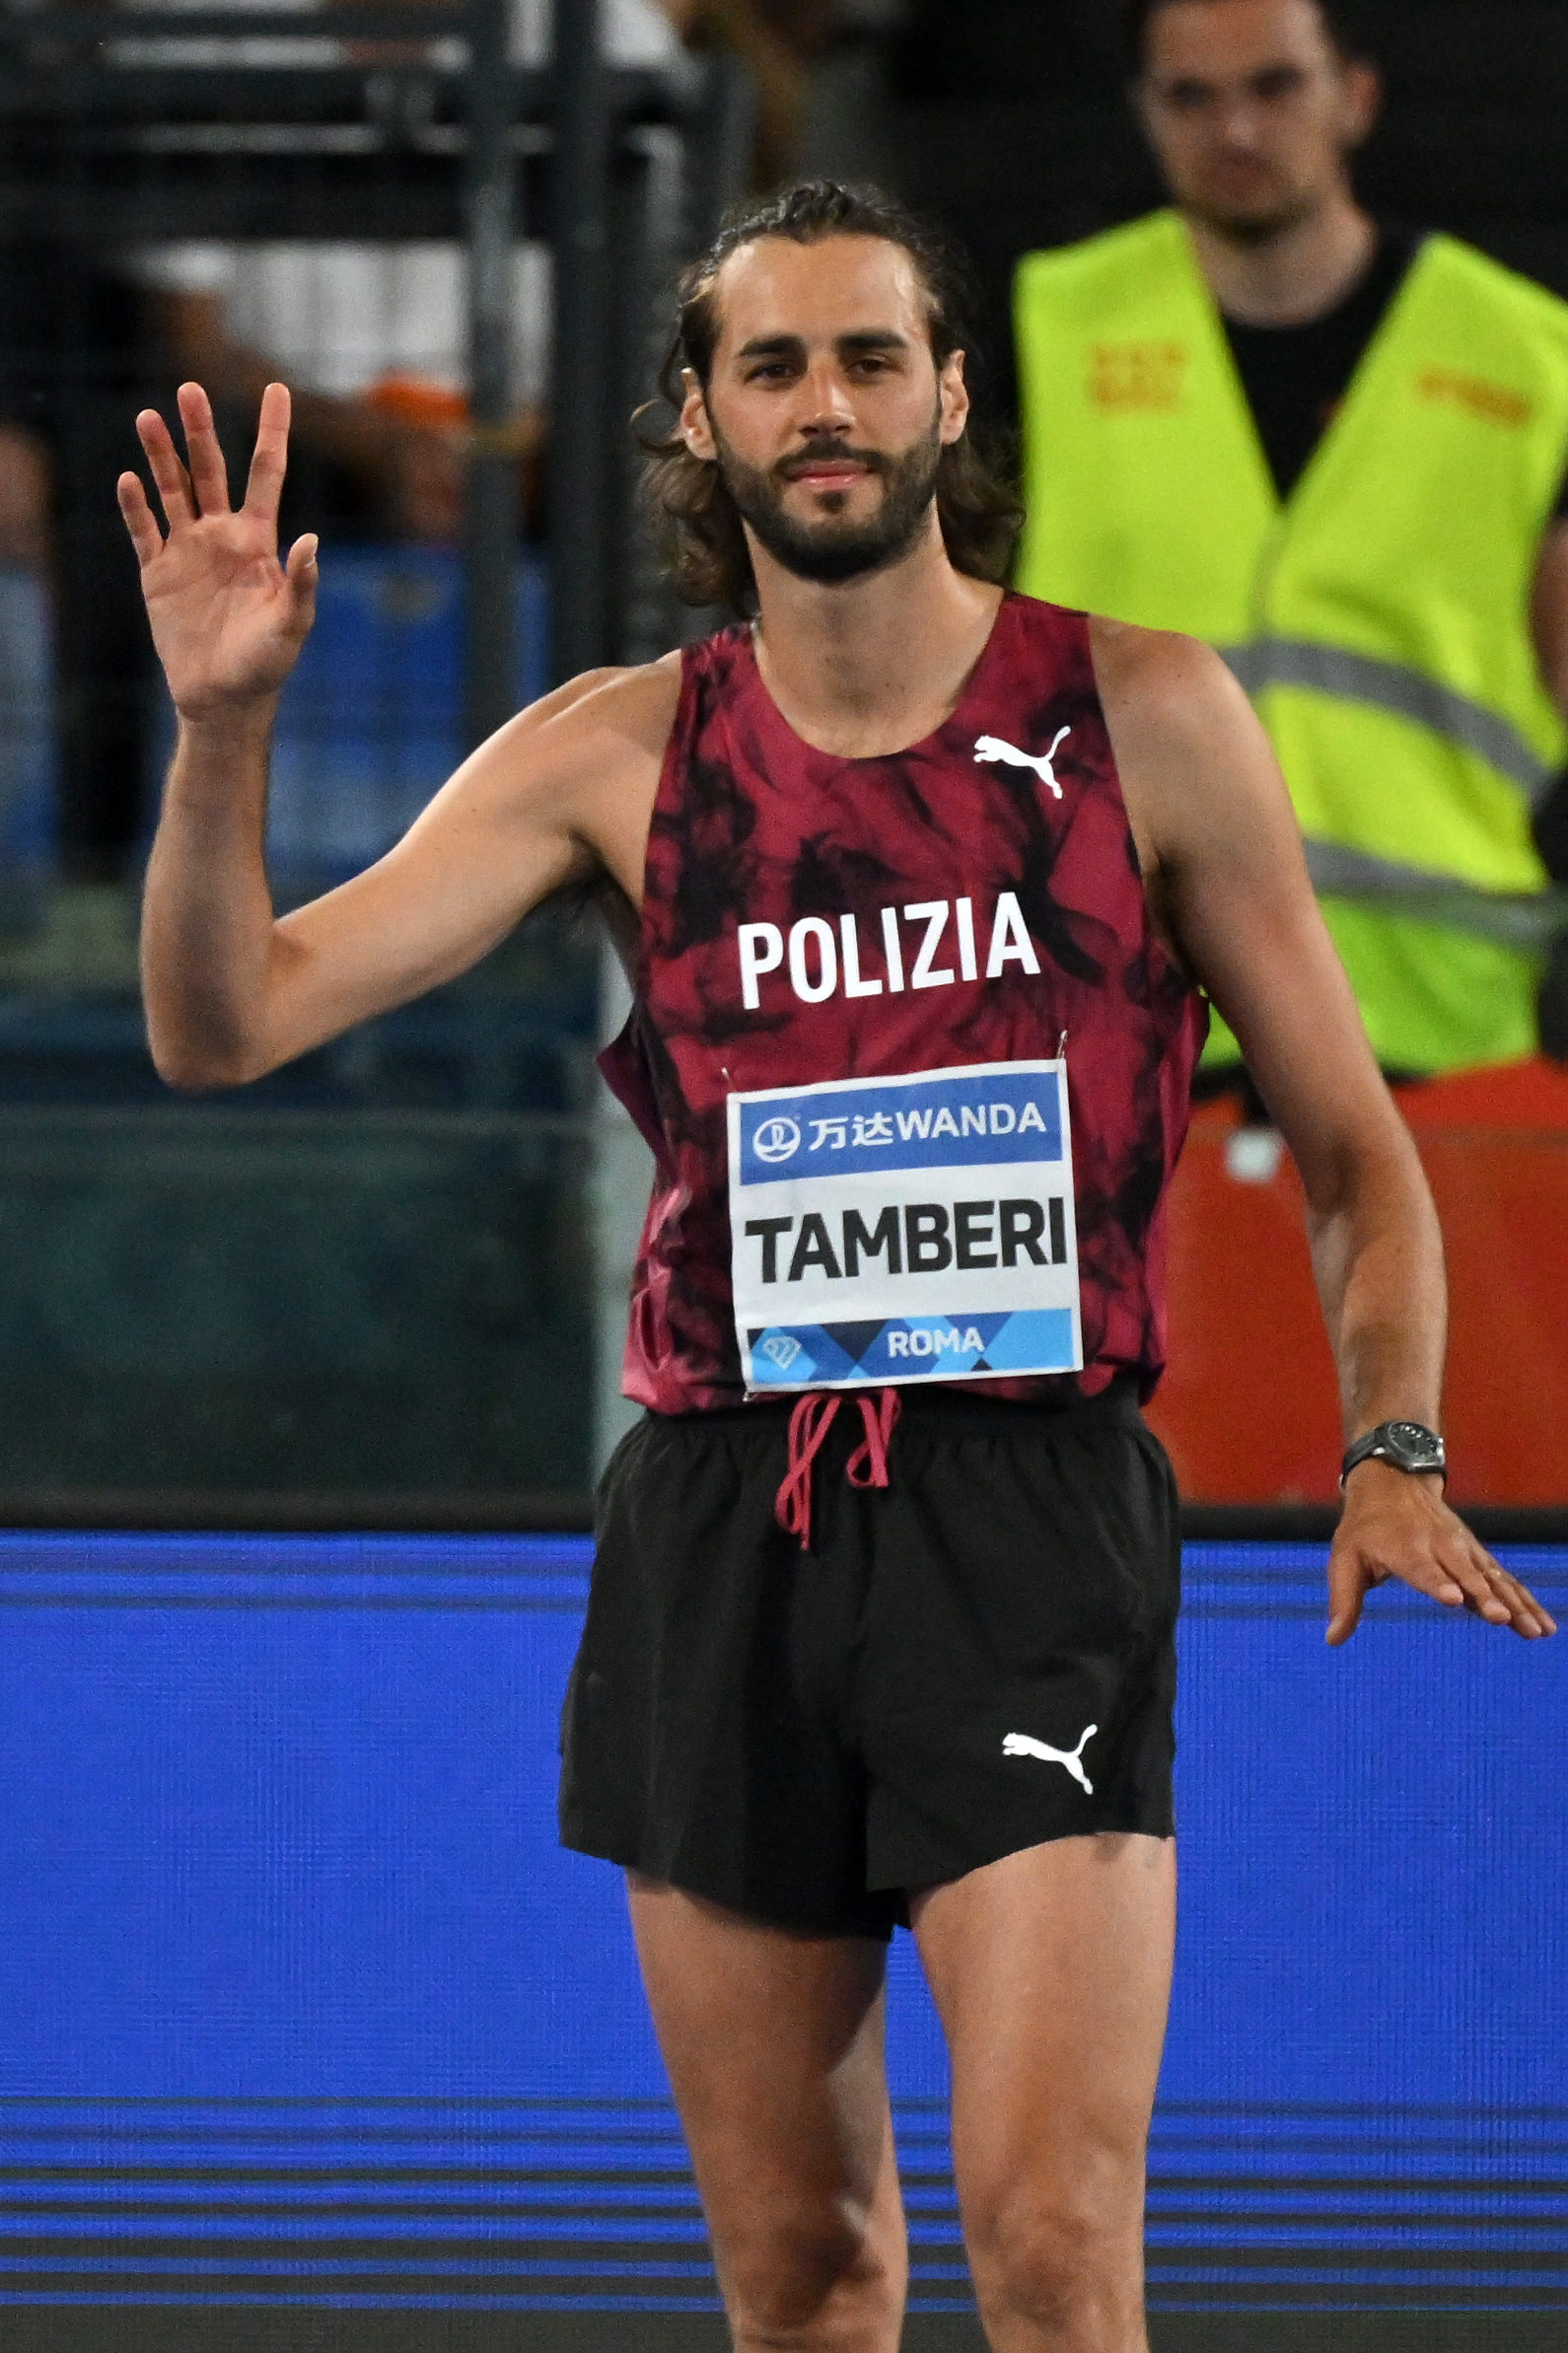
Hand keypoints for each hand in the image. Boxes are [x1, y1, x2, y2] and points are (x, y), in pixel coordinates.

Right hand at [118, 381, 317, 719]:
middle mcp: (222, 535)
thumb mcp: (292, 624)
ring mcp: (188, 551)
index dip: (271, 430)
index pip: (267, 472)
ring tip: (147, 417)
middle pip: (209, 469)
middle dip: (199, 430)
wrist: (224, 698)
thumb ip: (301, 582)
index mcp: (259, 540)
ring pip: (171, 489)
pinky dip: (135, 506)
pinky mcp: (158, 573)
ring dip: (159, 455)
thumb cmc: (267, 664)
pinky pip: (144, 530)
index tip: (277, 388)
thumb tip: (311, 540)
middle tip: (189, 389)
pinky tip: (129, 480)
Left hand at [1327, 1461, 1557, 1644]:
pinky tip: (1544, 1626)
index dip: (1437, 1583)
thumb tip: (1332, 1640)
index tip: (1454, 1599)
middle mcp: (1439, 1547)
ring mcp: (1463, 1551)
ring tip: (1533, 1631)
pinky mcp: (1477, 1557)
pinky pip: (1505, 1581)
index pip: (1422, 1569)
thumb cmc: (1364, 1529)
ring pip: (1492, 1580)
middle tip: (1502, 1618)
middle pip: (1465, 1575)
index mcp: (1403, 1548)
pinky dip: (1525, 1601)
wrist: (1394, 1482)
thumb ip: (1343, 1599)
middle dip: (1484, 1596)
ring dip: (1514, 1604)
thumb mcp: (1344, 1557)